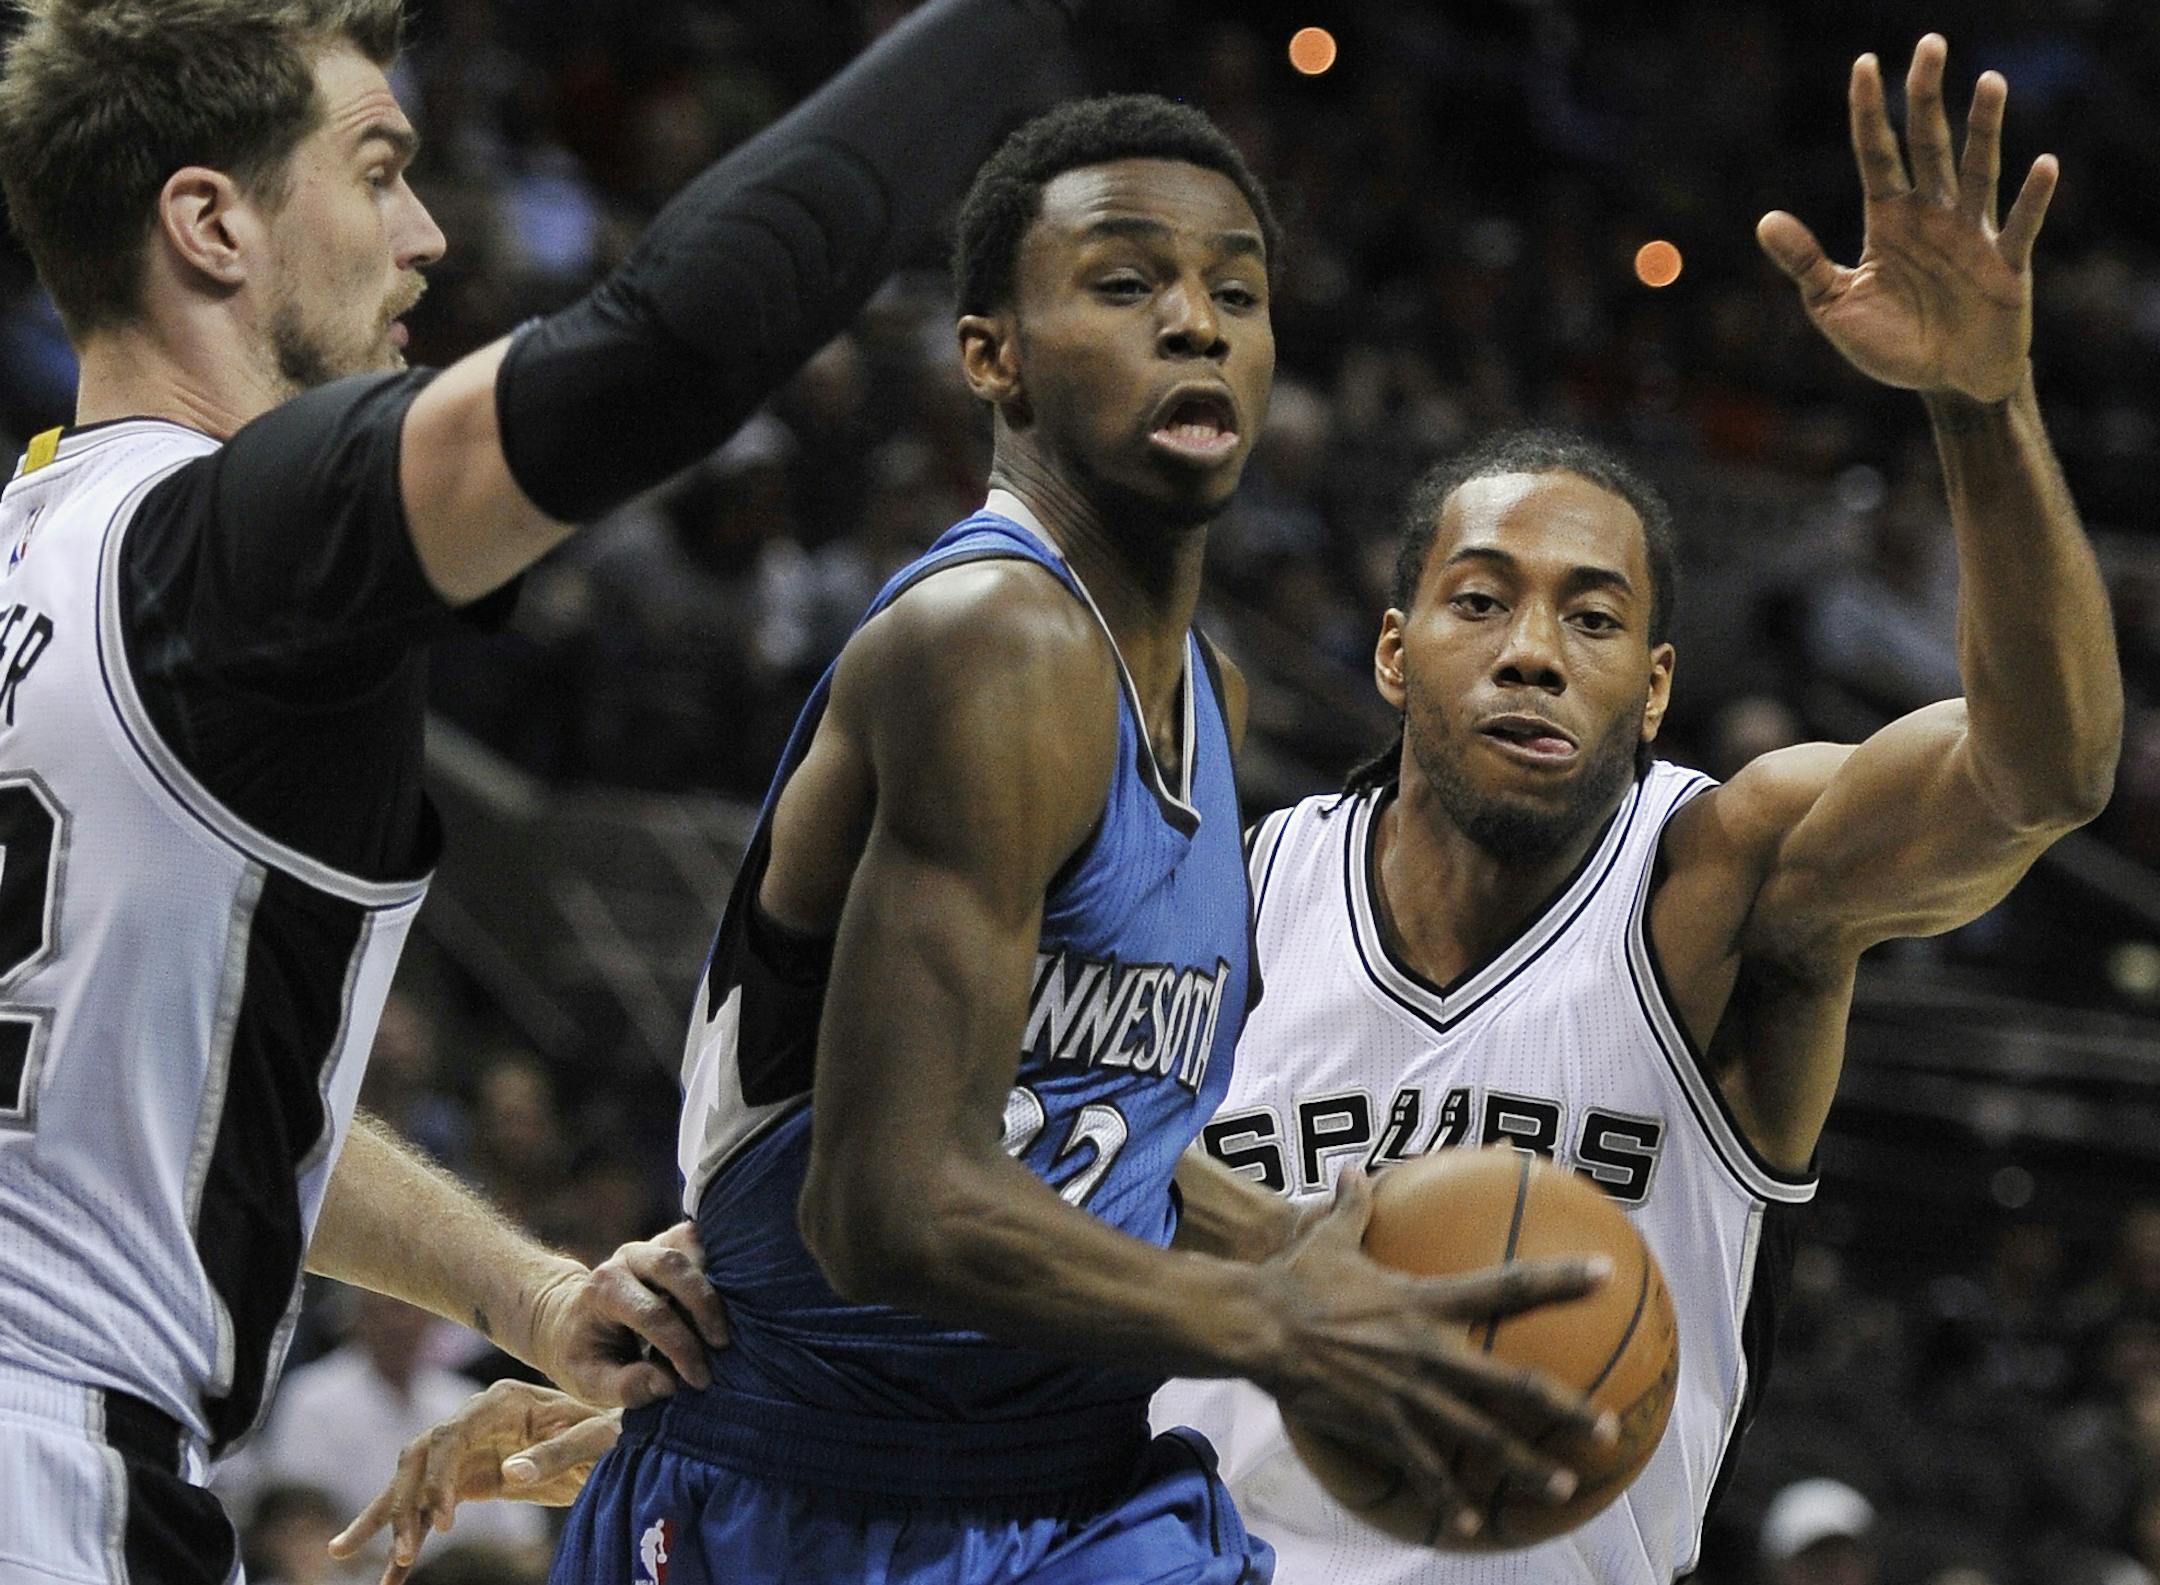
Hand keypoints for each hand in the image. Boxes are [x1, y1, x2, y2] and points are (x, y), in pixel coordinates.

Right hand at [327, 1380, 619, 1584]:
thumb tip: (510, 1473)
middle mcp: (474, 1420)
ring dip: (384, 1521)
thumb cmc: (614, 1431)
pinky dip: (406, 1538)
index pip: (450, 1434)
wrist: (622, 1439)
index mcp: (501, 1401)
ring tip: (342, 1552)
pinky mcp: (469, 1480)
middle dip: (402, 1505)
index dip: (439, 1476)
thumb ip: (555, 1453)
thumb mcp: (596, 1440)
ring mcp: (467, 1450)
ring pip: (411, 1484)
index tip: (443, 1522)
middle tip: (404, 1554)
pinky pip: (428, 1509)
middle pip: (419, 1458)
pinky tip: (388, 1574)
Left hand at [525, 1221, 728, 1406]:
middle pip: (673, 1267)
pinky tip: (730, 1295)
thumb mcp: (588, 1382)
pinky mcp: (668, 1242)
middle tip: (722, 1344)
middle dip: (704, 1305)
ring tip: (728, 1321)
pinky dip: (717, 1261)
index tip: (700, 1378)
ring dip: (714, 1281)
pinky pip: (699, 1239)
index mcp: (603, 1290)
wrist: (569, 1319)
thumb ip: (625, 1387)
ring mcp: (649, 1245)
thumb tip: (669, 1383)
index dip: (681, 1347)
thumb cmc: (583, 1354)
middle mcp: (626, 1259)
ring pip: (689, 1245)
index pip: (651, 1314)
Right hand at [1253, 1169, 1614, 1541]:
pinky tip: (1471, 1525)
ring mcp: (1410, 1395)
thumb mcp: (1330, 1237)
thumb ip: (1353, 1208)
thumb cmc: (1296, 1279)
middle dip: (1566, 1409)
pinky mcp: (1382, 1426)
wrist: (1259, 1327)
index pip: (1507, 1287)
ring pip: (1481, 1438)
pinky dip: (1449, 1498)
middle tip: (1607, 1429)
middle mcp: (1431, 1351)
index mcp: (1427, 1301)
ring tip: (1564, 1485)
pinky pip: (1423, 1469)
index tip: (1605, 1276)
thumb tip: (1355, 1173)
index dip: (1560, 1279)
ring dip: (1526, 1465)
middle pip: (1514, 1384)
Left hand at [1757, 35, 2055, 402]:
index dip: (1869, 112)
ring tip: (1988, 82)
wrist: (1946, 384)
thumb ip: (1806, 264)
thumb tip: (1765, 220)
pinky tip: (2042, 165)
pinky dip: (2032, 197)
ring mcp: (1972, 235)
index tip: (1864, 64)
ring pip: (1978, 169)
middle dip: (1926, 97)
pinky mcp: (2007, 264)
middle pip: (1928, 145)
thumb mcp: (1836, 306)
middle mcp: (1932, 215)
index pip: (1876, 155)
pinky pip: (2020, 225)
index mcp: (1889, 220)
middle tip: (1929, 44)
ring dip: (1984, 128)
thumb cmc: (1894, 344)